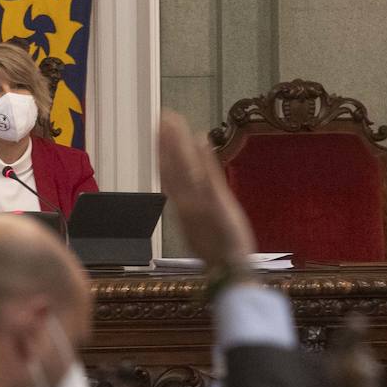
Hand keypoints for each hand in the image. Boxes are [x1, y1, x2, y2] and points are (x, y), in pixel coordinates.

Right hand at [158, 111, 254, 274]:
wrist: (228, 271)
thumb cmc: (217, 252)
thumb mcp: (198, 231)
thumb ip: (189, 211)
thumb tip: (182, 193)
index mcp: (182, 208)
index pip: (169, 175)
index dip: (162, 153)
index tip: (159, 132)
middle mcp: (186, 202)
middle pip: (173, 166)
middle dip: (167, 141)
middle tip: (163, 115)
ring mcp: (199, 202)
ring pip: (185, 167)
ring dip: (178, 143)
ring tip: (172, 121)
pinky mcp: (216, 205)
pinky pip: (207, 177)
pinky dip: (202, 158)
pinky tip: (199, 139)